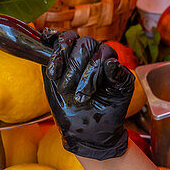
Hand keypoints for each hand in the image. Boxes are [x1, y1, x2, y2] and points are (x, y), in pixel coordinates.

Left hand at [42, 30, 133, 159]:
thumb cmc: (69, 110)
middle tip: (65, 89)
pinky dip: (112, 68)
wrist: (86, 135)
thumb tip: (46, 34)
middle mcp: (91, 56)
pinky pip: (119, 66)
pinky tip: (107, 73)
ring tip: (81, 97)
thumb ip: (48, 62)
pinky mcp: (123, 78)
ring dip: (88, 75)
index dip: (59, 47)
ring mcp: (108, 65)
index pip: (69, 37)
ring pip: (102, 52)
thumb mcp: (51, 87)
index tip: (52, 70)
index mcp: (74, 56)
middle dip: (73, 66)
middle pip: (85, 43)